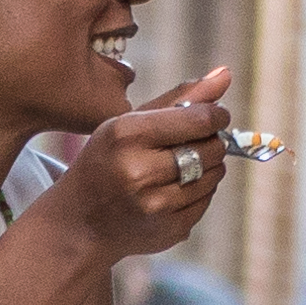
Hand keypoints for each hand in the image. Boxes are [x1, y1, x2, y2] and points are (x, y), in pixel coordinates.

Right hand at [34, 69, 239, 263]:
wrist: (79, 223)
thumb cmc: (106, 162)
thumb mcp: (128, 123)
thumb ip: (179, 98)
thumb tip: (225, 74)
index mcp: (128, 135)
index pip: (199, 119)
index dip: (217, 115)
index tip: (216, 115)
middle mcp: (140, 171)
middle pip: (211, 147)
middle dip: (211, 141)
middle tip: (193, 142)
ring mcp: (155, 205)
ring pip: (214, 175)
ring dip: (207, 167)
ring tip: (181, 166)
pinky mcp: (169, 230)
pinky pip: (206, 201)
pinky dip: (199, 192)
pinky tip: (174, 190)